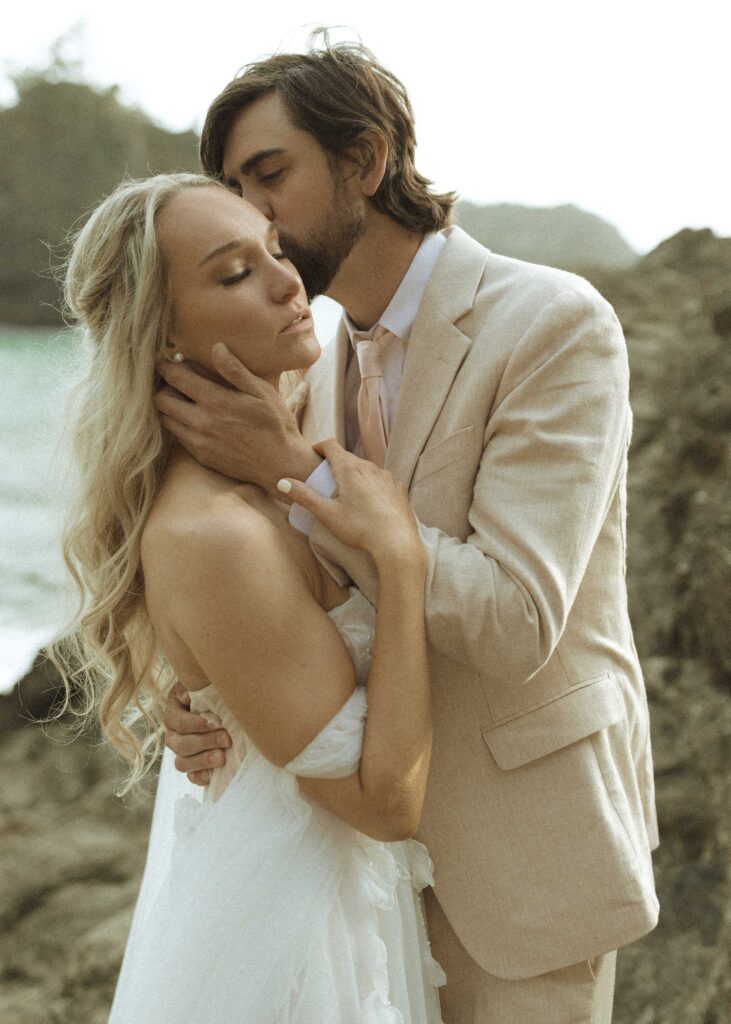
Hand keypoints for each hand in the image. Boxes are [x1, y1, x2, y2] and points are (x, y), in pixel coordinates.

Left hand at [155, 343, 320, 491]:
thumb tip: (216, 348)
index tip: (166, 361)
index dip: (166, 366)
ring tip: (184, 400)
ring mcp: (199, 442)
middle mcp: (202, 423)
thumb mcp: (263, 392)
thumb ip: (236, 370)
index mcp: (216, 402)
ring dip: (170, 407)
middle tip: (176, 382)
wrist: (280, 465)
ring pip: (165, 419)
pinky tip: (195, 419)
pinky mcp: (200, 456)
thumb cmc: (276, 425)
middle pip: (161, 399)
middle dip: (164, 386)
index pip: (176, 378)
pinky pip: (177, 436)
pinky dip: (180, 424)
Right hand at [163, 682, 232, 785]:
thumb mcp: (202, 684)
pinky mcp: (194, 767)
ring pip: (182, 763)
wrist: (224, 707)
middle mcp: (173, 735)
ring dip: (202, 761)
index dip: (194, 723)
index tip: (215, 722)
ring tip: (222, 757)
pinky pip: (191, 777)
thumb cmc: (213, 692)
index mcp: (173, 713)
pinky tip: (212, 775)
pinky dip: (200, 777)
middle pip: (179, 744)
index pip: (176, 721)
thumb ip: (193, 686)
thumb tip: (188, 696)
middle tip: (226, 739)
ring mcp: (182, 753)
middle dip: (204, 742)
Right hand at [278, 439, 424, 568]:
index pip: (331, 445)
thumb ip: (304, 496)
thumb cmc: (359, 528)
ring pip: (366, 469)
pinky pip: (381, 480)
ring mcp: (387, 476)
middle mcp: (369, 467)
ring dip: (355, 476)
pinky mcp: (399, 488)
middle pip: (348, 458)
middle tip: (327, 481)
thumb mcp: (326, 513)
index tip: (314, 455)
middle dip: (336, 465)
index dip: (319, 447)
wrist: (396, 543)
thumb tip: (282, 482)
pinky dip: (372, 486)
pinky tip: (370, 503)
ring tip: (349, 495)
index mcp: (349, 469)